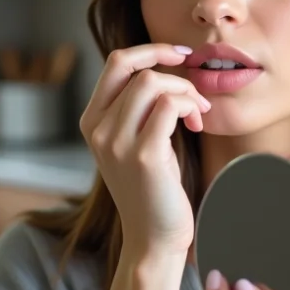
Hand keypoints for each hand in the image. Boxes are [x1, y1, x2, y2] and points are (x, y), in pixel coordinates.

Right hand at [80, 43, 211, 256]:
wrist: (154, 239)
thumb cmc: (153, 189)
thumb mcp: (134, 142)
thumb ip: (136, 108)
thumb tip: (165, 68)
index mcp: (92, 122)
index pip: (116, 63)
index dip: (151, 50)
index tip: (180, 55)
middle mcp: (98, 130)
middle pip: (136, 69)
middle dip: (174, 71)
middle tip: (196, 93)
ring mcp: (117, 143)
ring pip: (153, 82)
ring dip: (186, 91)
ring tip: (197, 113)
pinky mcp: (144, 156)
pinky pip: (169, 106)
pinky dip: (190, 106)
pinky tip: (196, 124)